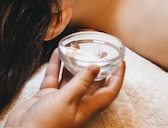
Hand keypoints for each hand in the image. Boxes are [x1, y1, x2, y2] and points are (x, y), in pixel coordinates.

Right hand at [4, 49, 124, 127]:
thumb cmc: (46, 124)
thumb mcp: (66, 101)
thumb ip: (80, 83)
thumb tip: (95, 68)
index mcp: (86, 108)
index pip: (108, 92)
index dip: (117, 78)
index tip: (121, 62)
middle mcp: (76, 103)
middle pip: (91, 83)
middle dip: (97, 67)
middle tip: (101, 52)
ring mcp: (61, 99)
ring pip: (71, 77)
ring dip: (75, 63)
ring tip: (78, 47)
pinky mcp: (47, 96)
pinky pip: (54, 77)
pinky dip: (56, 65)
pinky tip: (58, 53)